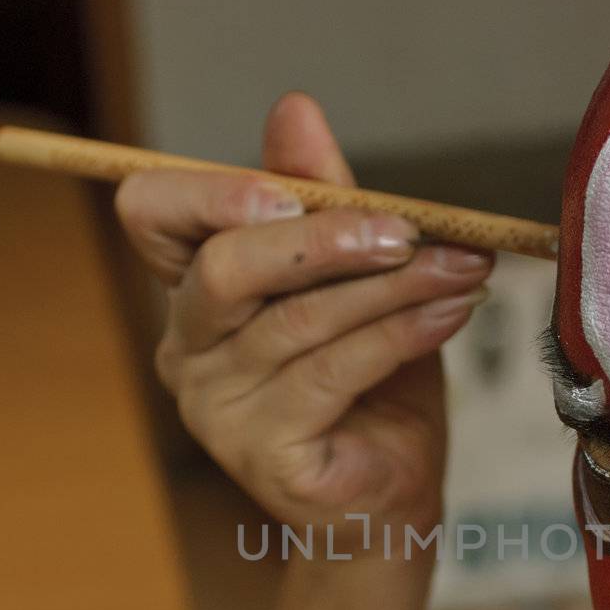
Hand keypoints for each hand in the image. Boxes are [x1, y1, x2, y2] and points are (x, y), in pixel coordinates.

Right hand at [115, 92, 492, 541]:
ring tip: (458, 269)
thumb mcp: (355, 280)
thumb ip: (324, 203)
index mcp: (195, 295)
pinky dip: (400, 335)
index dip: (209, 192)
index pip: (151, 215)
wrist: (391, 500)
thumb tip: (294, 109)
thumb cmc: (372, 389)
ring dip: (392, 285)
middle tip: (406, 229)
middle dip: (323, 237)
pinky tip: (449, 315)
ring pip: (298, 320)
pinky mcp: (263, 456)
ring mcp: (216, 410)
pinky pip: (332, 374)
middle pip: (225, 267)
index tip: (294, 191)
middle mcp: (187, 350)